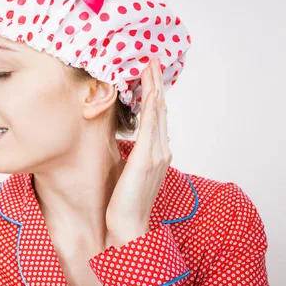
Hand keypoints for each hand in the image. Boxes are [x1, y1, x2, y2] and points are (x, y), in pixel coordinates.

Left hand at [106, 57, 171, 245]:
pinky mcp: (146, 159)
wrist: (128, 225)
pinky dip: (152, 107)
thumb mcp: (129, 172)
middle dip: (156, 83)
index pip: (156, 116)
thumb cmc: (125, 202)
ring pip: (157, 113)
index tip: (149, 73)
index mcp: (157, 152)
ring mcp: (156, 154)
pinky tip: (150, 92)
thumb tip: (130, 143)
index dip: (154, 92)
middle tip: (152, 59)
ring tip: (150, 66)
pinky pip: (151, 127)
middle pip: (160, 109)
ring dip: (154, 87)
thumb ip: (134, 155)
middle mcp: (161, 150)